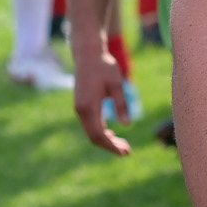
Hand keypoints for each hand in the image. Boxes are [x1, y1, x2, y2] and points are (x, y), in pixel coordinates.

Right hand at [71, 37, 132, 155]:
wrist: (87, 54)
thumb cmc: (104, 66)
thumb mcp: (117, 84)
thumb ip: (122, 104)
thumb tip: (127, 125)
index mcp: (89, 107)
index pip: (99, 135)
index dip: (112, 146)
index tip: (125, 152)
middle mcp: (81, 110)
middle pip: (94, 137)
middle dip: (110, 146)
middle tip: (127, 151)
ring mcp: (79, 108)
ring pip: (91, 132)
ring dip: (106, 140)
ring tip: (123, 145)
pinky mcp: (81, 105)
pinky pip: (89, 125)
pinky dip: (100, 132)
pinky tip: (112, 134)